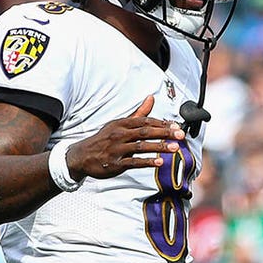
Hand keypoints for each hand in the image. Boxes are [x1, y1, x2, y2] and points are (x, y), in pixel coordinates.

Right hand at [65, 95, 184, 179]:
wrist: (82, 156)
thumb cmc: (104, 139)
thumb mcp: (119, 124)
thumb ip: (138, 113)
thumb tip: (151, 98)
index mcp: (122, 124)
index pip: (145, 121)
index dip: (162, 124)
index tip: (176, 126)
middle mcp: (120, 134)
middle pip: (146, 132)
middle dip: (165, 133)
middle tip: (180, 135)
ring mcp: (117, 149)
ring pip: (141, 146)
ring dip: (160, 147)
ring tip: (175, 148)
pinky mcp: (115, 164)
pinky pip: (133, 162)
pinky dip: (147, 162)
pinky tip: (159, 162)